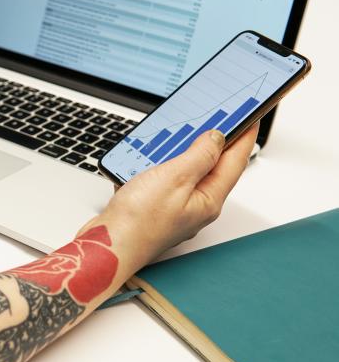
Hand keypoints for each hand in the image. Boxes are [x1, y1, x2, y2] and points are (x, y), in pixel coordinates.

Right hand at [78, 124, 258, 270]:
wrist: (106, 246)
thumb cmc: (138, 222)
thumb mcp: (174, 178)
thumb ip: (200, 156)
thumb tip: (217, 138)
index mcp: (208, 200)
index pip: (235, 161)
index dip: (245, 134)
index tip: (254, 115)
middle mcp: (195, 207)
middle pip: (214, 168)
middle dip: (219, 143)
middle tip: (225, 119)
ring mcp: (174, 209)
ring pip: (187, 174)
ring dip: (187, 153)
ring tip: (190, 134)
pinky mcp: (153, 209)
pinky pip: (165, 182)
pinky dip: (163, 166)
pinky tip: (154, 159)